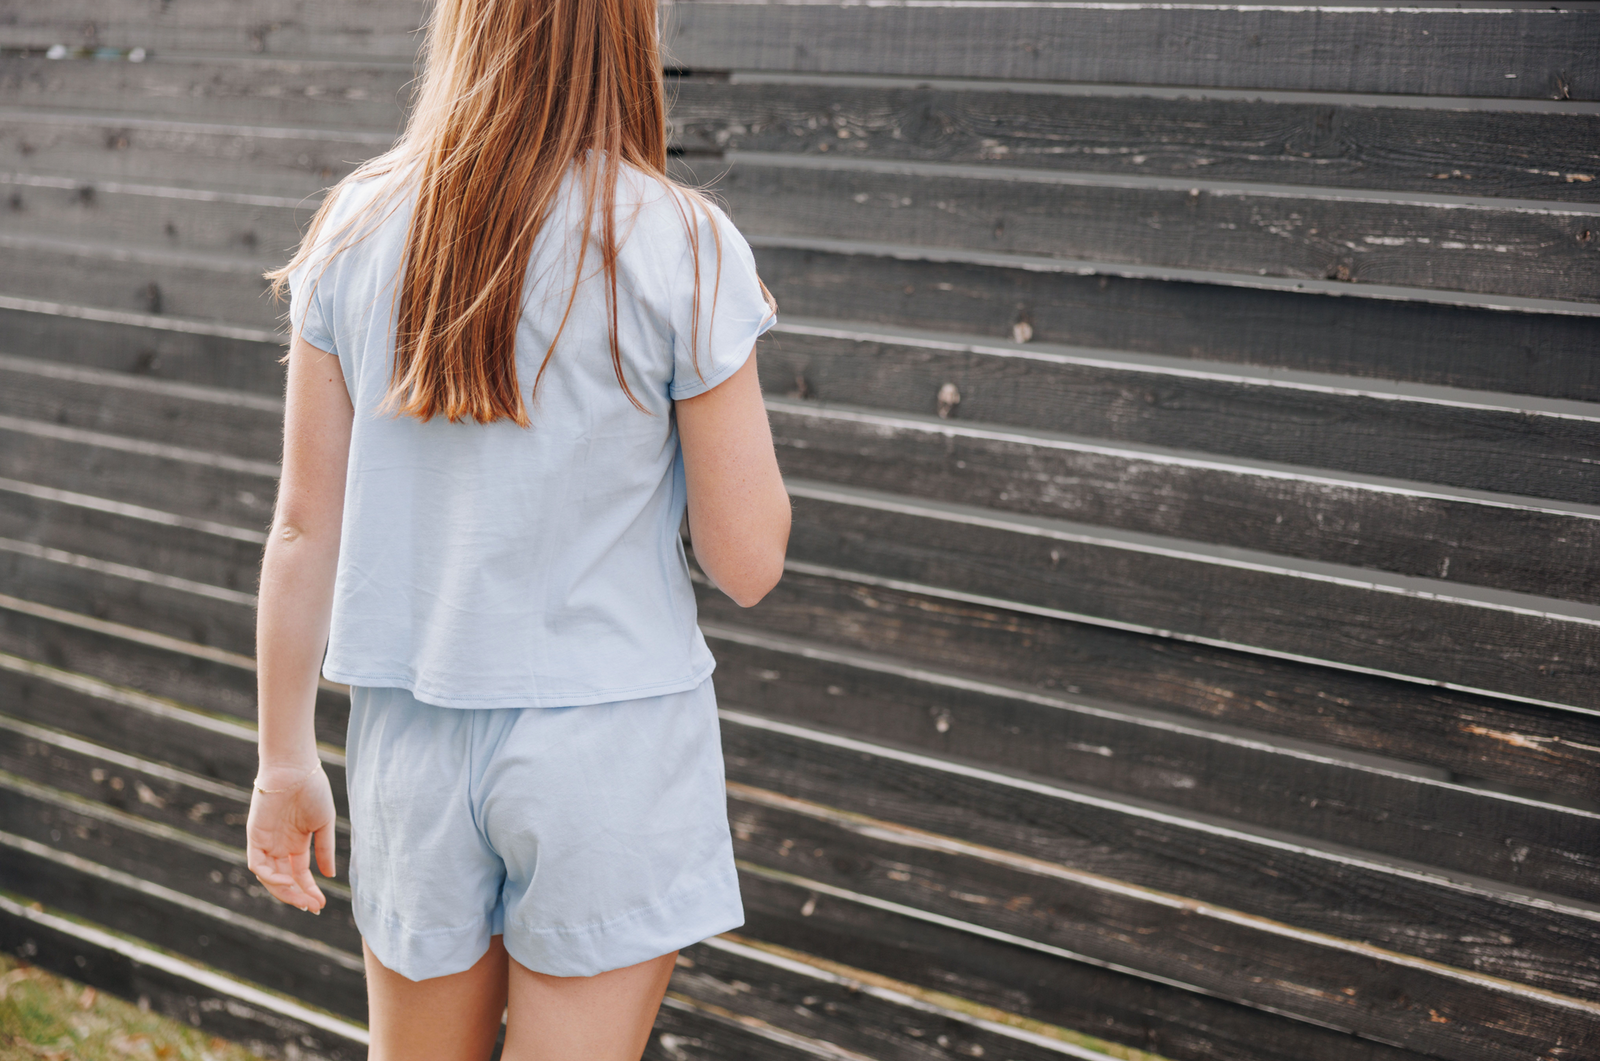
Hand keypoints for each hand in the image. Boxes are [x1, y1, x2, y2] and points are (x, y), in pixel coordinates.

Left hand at [245, 763, 336, 913]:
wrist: (295, 769)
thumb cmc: (312, 790)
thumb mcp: (324, 824)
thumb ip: (324, 850)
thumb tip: (329, 876)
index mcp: (296, 843)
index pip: (299, 875)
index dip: (309, 891)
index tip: (320, 904)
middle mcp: (279, 846)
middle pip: (284, 881)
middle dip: (297, 896)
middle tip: (312, 907)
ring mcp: (266, 842)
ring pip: (269, 878)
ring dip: (285, 892)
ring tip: (301, 898)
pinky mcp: (255, 837)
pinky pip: (258, 864)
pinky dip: (270, 877)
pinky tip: (287, 881)